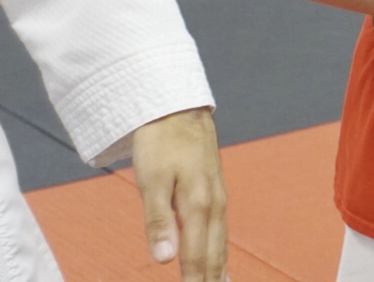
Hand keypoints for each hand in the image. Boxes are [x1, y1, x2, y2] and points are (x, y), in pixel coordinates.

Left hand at [130, 107, 226, 281]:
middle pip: (214, 254)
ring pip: (221, 243)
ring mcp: (218, 198)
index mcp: (198, 205)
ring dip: (220, 270)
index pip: (198, 257)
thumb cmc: (160, 143)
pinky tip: (222, 262)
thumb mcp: (151, 180)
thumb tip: (165, 258)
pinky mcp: (215, 192)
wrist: (179, 108)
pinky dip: (222, 252)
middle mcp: (214, 205)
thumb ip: (158, 221)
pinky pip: (221, 231)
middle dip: (211, 280)